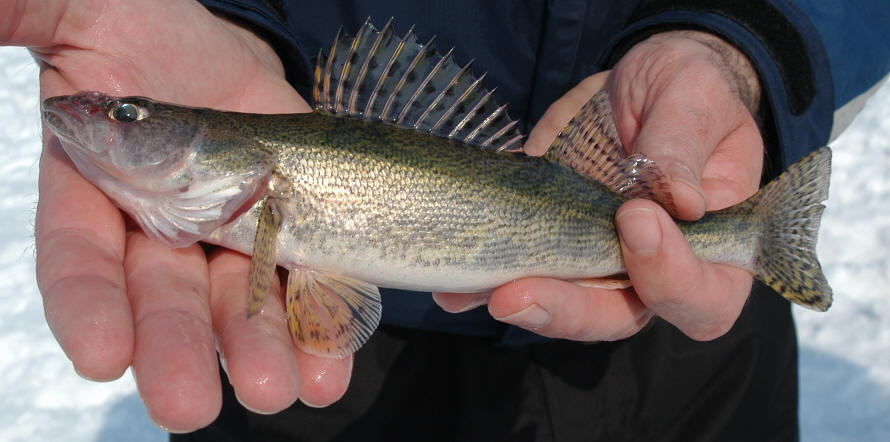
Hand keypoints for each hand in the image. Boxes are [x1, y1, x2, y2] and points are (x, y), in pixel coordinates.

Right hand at [3, 0, 348, 431]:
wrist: (215, 42)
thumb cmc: (135, 22)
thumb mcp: (77, 8)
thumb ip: (21, 14)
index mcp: (95, 187)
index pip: (79, 256)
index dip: (87, 306)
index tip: (101, 355)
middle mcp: (161, 225)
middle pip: (165, 299)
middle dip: (177, 351)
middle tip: (188, 408)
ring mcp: (231, 232)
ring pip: (240, 301)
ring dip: (257, 350)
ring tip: (279, 391)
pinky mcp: (295, 225)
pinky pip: (307, 279)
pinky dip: (320, 322)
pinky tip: (330, 364)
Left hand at [435, 31, 763, 341]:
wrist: (637, 85)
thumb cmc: (686, 92)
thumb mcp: (692, 98)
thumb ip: (683, 145)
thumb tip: (679, 201)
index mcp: (710, 250)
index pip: (700, 295)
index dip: (669, 275)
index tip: (633, 219)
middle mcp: (652, 272)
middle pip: (616, 317)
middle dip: (566, 308)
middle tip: (518, 293)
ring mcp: (596, 264)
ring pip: (560, 306)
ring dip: (515, 300)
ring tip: (472, 287)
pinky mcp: (548, 245)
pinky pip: (518, 275)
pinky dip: (482, 281)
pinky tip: (451, 282)